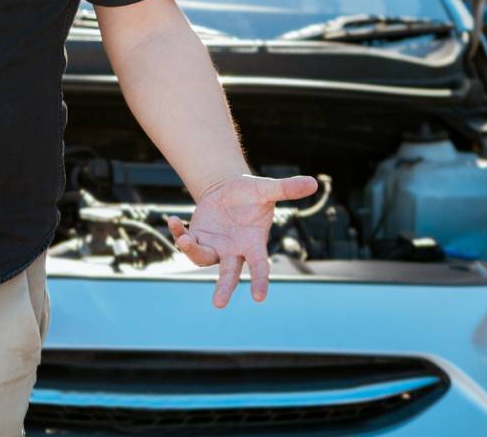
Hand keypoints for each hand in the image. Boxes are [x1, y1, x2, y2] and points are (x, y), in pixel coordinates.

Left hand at [166, 173, 318, 306]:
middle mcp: (234, 251)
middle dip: (224, 288)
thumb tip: (314, 182)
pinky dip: (178, 235)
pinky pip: (187, 242)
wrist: (227, 189)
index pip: (260, 266)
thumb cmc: (251, 193)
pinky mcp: (199, 238)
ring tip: (184, 239)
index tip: (260, 297)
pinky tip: (172, 221)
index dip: (261, 281)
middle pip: (229, 274)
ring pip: (203, 259)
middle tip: (219, 303)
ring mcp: (215, 247)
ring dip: (193, 251)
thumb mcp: (267, 189)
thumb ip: (287, 189)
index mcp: (253, 243)